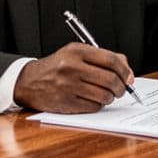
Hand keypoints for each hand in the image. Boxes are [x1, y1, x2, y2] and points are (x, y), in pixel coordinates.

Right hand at [14, 43, 133, 112]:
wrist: (28, 82)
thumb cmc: (56, 67)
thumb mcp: (76, 53)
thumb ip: (102, 57)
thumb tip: (127, 69)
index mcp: (76, 51)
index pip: (110, 60)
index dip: (125, 70)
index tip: (129, 77)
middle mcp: (72, 67)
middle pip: (110, 79)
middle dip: (121, 87)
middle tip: (121, 89)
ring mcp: (68, 86)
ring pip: (104, 95)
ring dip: (111, 97)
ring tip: (107, 95)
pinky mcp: (66, 102)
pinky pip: (93, 106)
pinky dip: (98, 105)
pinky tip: (94, 100)